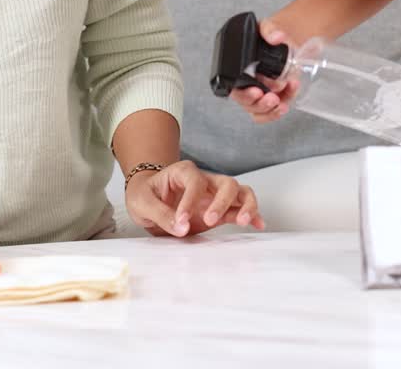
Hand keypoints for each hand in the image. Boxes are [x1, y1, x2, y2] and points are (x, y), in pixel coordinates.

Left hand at [125, 160, 264, 236]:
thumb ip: (160, 213)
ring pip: (241, 192)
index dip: (190, 201)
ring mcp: (214, 195)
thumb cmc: (144, 194)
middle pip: (226, 183)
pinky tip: (258, 225)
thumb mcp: (141, 202)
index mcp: (183, 172)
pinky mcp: (220, 210)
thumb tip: (181, 227)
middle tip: (209, 220)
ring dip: (246, 206)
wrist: (147, 200)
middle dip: (222, 202)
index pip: (194, 182)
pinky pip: (241, 209)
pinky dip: (252, 215)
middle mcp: (204, 180)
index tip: (181, 221)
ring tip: (244, 221)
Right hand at [228, 18, 299, 123]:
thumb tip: (277, 36)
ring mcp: (259, 93)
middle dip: (259, 104)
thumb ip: (269, 29)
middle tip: (271, 97)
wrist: (283, 41)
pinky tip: (287, 101)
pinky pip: (271, 112)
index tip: (256, 91)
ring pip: (258, 112)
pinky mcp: (272, 98)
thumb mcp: (266, 27)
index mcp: (238, 70)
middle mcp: (246, 84)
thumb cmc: (268, 36)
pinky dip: (279, 111)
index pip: (234, 88)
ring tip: (281, 102)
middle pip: (246, 103)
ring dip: (270, 111)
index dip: (244, 94)